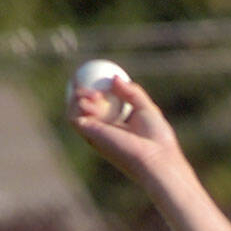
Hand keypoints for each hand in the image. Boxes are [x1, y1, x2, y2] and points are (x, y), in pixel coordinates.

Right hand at [68, 79, 182, 183]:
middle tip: (87, 80)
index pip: (100, 107)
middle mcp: (103, 132)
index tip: (94, 75)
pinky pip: (74, 117)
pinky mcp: (90, 136)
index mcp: (117, 126)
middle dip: (81, 92)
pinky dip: (77, 104)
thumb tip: (114, 78)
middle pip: (82, 109)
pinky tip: (92, 98)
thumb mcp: (147, 108)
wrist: (155, 155)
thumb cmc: (157, 138)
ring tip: (95, 95)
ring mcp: (95, 135)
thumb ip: (132, 92)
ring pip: (74, 112)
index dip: (93, 91)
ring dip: (79, 97)